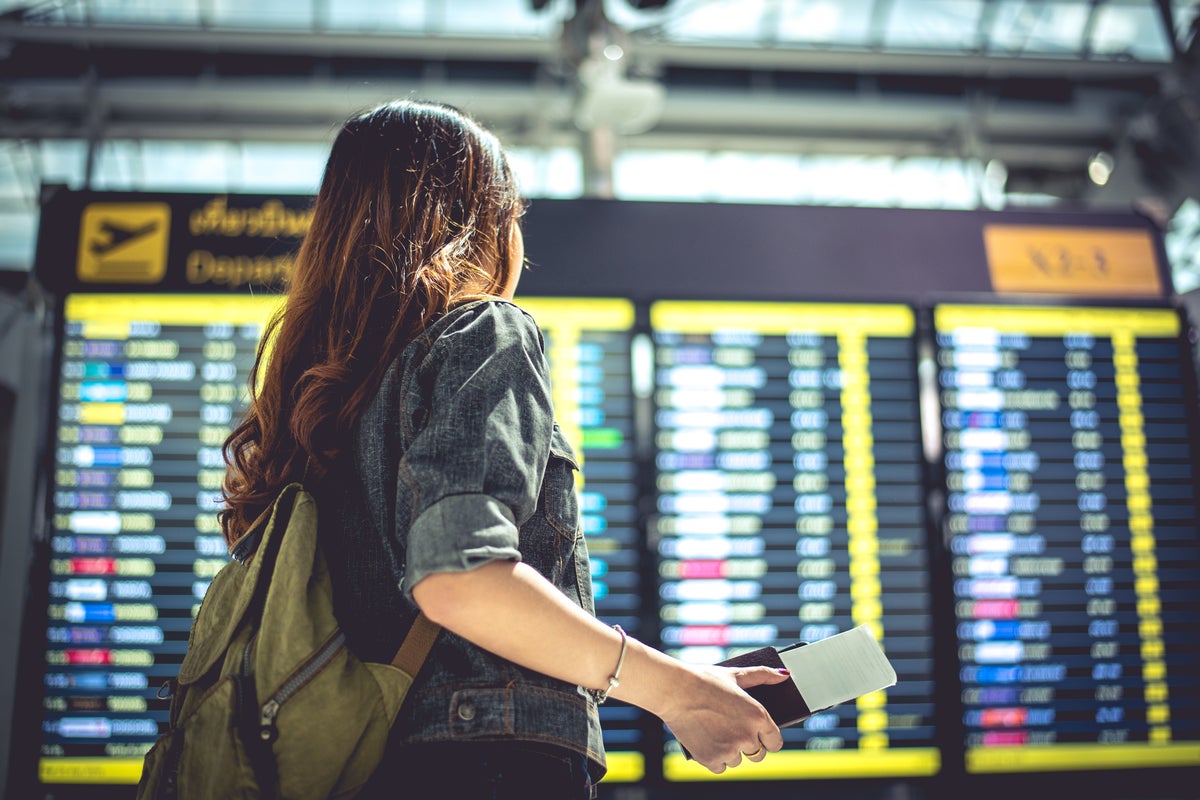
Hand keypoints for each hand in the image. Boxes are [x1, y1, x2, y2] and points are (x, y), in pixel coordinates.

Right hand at [659, 664, 787, 772]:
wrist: (674, 690)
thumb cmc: (704, 680)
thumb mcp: (735, 675)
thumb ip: (762, 675)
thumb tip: (784, 675)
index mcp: (758, 716)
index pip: (775, 742)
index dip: (767, 739)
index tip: (759, 735)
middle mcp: (747, 736)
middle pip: (758, 754)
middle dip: (747, 744)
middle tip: (731, 728)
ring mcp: (729, 750)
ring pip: (737, 760)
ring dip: (730, 751)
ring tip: (716, 731)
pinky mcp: (711, 759)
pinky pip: (720, 767)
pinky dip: (714, 758)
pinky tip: (707, 741)